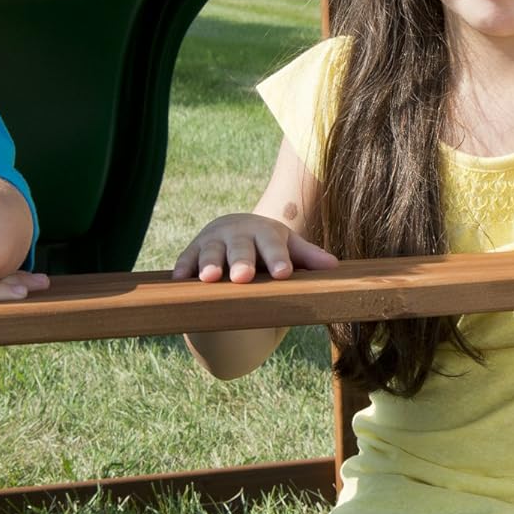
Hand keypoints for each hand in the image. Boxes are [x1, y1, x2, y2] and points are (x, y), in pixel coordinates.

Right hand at [171, 214, 336, 283]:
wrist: (237, 234)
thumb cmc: (270, 249)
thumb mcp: (289, 248)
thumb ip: (308, 257)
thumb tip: (334, 266)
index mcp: (267, 233)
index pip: (275, 246)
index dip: (278, 259)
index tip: (284, 274)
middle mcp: (239, 233)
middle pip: (240, 248)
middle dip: (241, 261)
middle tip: (243, 277)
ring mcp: (214, 240)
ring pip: (211, 252)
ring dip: (209, 264)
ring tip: (208, 278)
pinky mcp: (192, 250)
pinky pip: (186, 259)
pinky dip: (183, 268)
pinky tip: (179, 280)